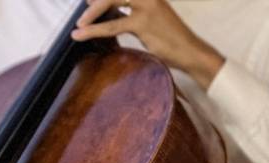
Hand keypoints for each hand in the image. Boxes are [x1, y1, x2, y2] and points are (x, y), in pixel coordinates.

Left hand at [72, 0, 224, 89]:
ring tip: (79, 24)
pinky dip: (94, 29)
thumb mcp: (148, 19)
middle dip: (95, 1)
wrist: (189, 51)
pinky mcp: (143, 22)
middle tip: (83, 10)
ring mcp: (146, 5)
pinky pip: (113, 25)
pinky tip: (81, 33)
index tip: (89, 1)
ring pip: (110, 2)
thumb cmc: (169, 37)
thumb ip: (130, 12)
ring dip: (91, 14)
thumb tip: (107, 11)